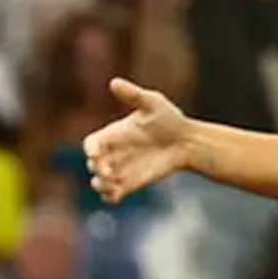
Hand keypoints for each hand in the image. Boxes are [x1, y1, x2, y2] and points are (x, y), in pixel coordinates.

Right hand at [82, 77, 190, 202]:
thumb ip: (133, 95)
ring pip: (99, 182)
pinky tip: (118, 192)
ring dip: (100, 185)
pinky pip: (112, 195)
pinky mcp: (131, 184)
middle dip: (97, 168)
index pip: (91, 144)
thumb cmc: (169, 118)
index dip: (90, 149)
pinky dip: (110, 196)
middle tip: (109, 171)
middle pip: (93, 164)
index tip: (96, 154)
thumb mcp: (152, 103)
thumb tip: (113, 82)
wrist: (187, 142)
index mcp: (113, 134)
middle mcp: (114, 153)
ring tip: (110, 184)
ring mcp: (121, 170)